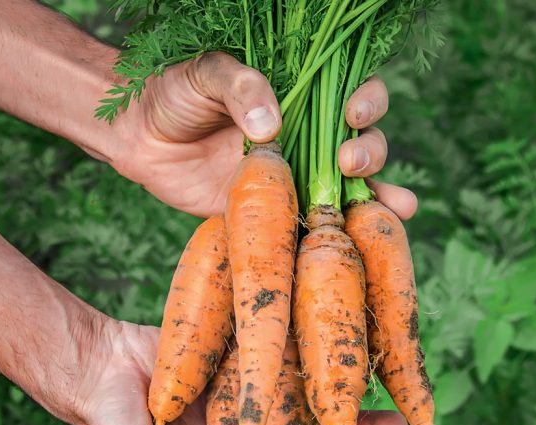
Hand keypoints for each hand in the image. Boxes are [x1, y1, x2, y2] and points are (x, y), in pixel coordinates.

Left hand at [108, 51, 418, 219]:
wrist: (139, 137)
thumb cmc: (175, 93)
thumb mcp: (205, 74)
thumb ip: (240, 87)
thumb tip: (272, 125)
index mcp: (304, 94)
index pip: (355, 91)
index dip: (367, 99)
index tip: (352, 111)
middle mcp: (312, 135)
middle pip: (366, 142)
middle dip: (370, 152)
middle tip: (346, 160)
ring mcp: (299, 176)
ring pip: (356, 189)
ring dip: (383, 197)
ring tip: (396, 206)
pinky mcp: (280, 211)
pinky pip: (318, 225)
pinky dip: (346, 236)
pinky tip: (372, 240)